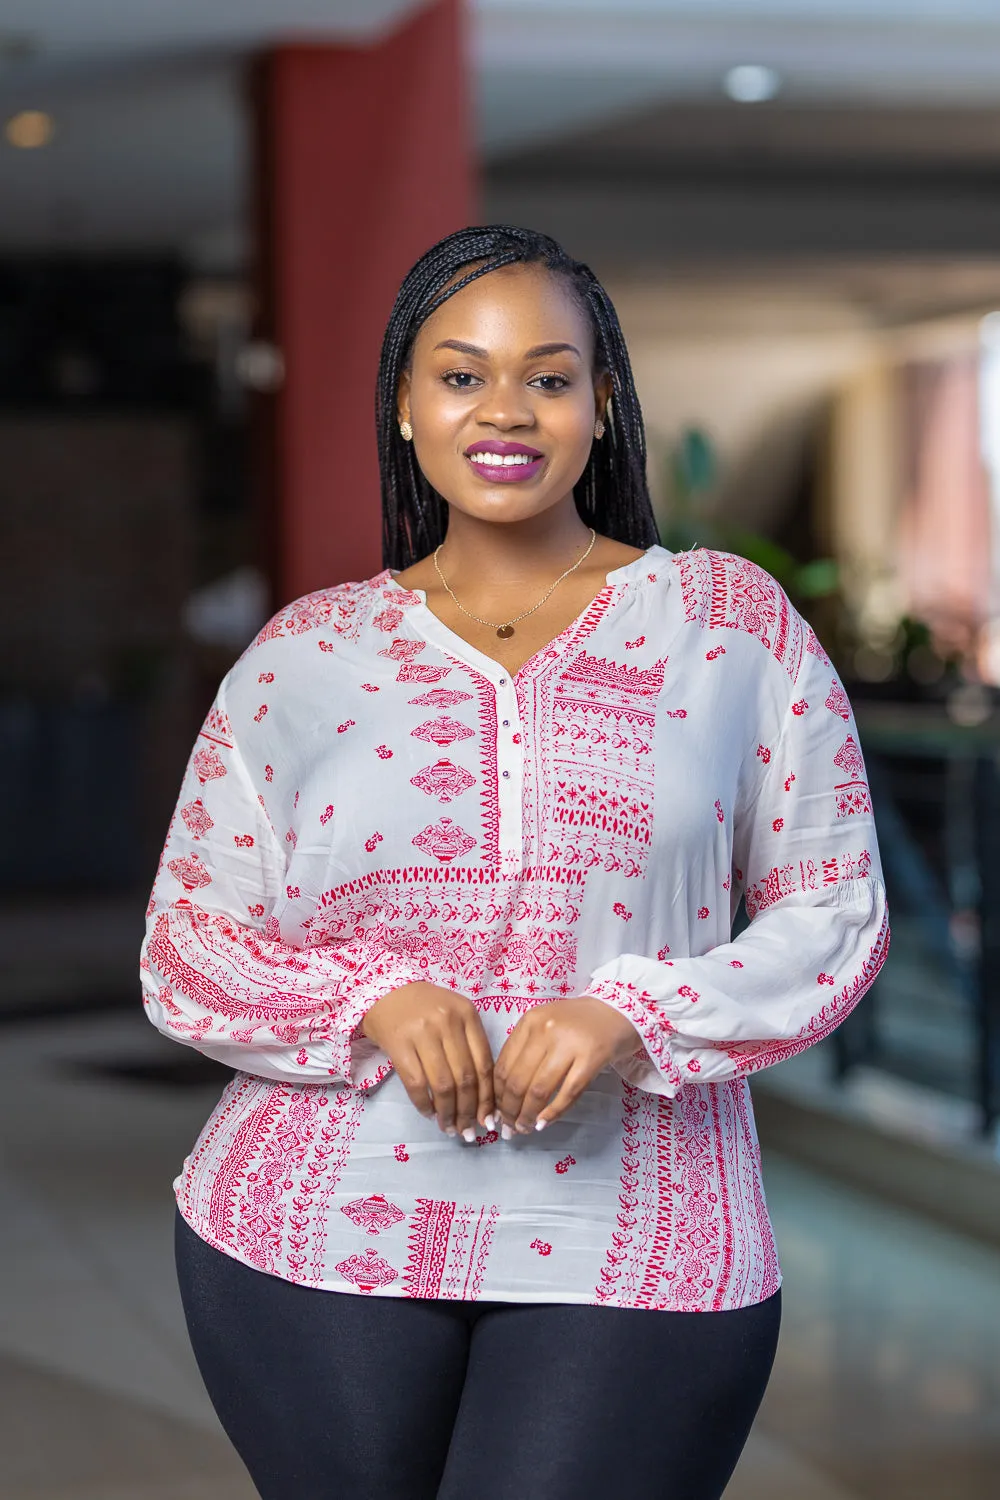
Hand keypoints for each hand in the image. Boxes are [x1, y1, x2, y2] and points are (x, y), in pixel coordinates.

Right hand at [361, 981, 495, 1138]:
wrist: (385, 991)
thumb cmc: (425, 1007)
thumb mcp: (455, 1016)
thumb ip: (471, 1046)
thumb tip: (484, 1097)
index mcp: (467, 1014)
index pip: (484, 1064)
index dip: (488, 1098)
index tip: (488, 1121)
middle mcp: (447, 1022)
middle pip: (465, 1078)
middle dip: (469, 1111)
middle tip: (468, 1131)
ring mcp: (422, 1033)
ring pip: (443, 1084)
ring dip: (448, 1113)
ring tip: (450, 1128)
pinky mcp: (399, 1044)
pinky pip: (416, 1084)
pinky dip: (425, 1104)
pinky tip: (429, 1114)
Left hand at [492, 995, 642, 1134]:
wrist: (620, 1009)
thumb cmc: (579, 1022)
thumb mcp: (546, 1025)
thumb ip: (526, 1051)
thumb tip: (505, 1094)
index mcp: (530, 1022)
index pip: (504, 1066)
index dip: (496, 1096)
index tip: (496, 1114)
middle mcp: (546, 1030)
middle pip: (518, 1081)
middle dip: (509, 1110)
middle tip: (509, 1128)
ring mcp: (569, 1044)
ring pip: (539, 1090)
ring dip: (528, 1116)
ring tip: (524, 1129)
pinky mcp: (592, 1058)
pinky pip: (568, 1093)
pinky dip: (553, 1113)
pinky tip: (544, 1124)